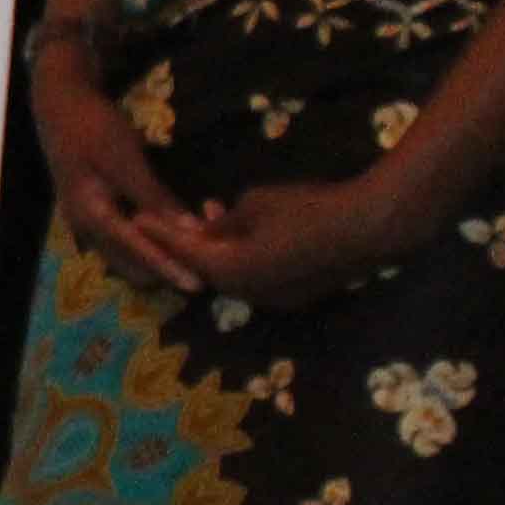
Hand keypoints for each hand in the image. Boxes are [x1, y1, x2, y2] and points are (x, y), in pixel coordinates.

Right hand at [29, 50, 205, 291]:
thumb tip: (188, 230)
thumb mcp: (125, 159)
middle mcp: (84, 227)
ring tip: (189, 263)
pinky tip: (166, 239)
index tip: (196, 284)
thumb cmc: (93, 126)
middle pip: (127, 265)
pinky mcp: (92, 213)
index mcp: (90, 214)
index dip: (167, 267)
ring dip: (154, 262)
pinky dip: (144, 246)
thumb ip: (154, 197)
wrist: (60, 104)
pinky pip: (120, 243)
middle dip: (162, 272)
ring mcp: (85, 222)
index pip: (135, 251)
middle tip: (201, 273)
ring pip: (123, 258)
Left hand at [173, 172, 423, 315]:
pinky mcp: (294, 296)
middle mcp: (246, 294)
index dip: (160, 233)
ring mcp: (272, 299)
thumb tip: (208, 230)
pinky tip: (241, 234)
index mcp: (231, 271)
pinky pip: (256, 277)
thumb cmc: (307, 210)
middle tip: (165, 222)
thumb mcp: (256, 204)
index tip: (136, 219)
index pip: (184, 253)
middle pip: (204, 270)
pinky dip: (241, 258)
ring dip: (216, 252)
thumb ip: (225, 221)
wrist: (367, 230)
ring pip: (231, 274)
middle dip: (185, 246)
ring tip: (206, 219)